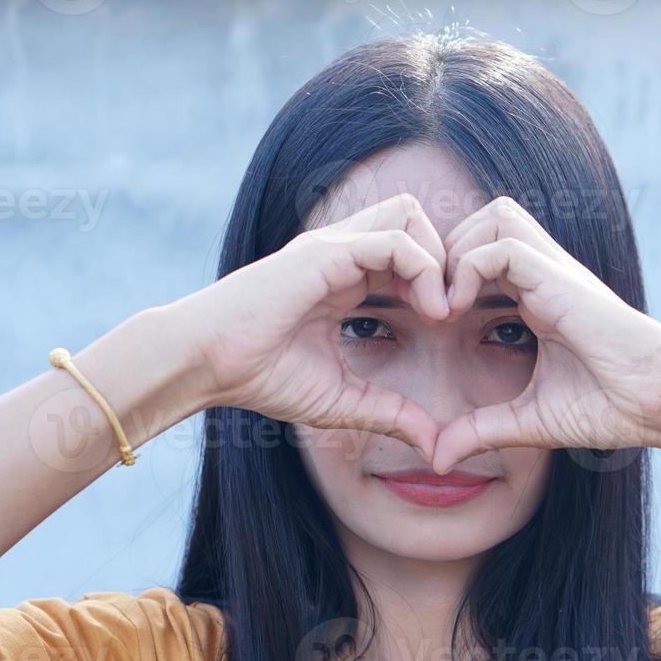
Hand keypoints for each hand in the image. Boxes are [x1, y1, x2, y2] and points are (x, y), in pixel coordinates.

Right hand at [180, 193, 451, 461]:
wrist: (208, 364)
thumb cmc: (260, 377)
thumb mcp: (342, 401)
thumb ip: (391, 414)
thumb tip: (435, 445)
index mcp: (346, 278)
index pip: (408, 249)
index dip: (437, 279)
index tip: (447, 326)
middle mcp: (342, 253)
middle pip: (415, 218)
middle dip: (446, 257)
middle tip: (452, 311)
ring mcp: (333, 247)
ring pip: (409, 214)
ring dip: (437, 257)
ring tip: (441, 310)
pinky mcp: (326, 253)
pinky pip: (394, 239)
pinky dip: (423, 268)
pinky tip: (429, 312)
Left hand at [430, 196, 660, 472]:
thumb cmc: (611, 408)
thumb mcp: (528, 421)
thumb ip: (480, 430)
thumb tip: (436, 458)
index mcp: (538, 298)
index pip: (483, 253)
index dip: (447, 274)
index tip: (424, 319)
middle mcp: (545, 276)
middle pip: (483, 220)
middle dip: (445, 251)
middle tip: (425, 303)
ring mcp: (554, 272)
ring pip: (493, 217)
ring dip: (458, 251)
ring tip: (443, 304)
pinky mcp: (560, 279)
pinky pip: (502, 245)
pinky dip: (470, 268)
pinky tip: (458, 311)